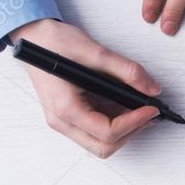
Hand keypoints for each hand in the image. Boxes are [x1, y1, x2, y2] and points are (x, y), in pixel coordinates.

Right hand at [10, 19, 161, 157]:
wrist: (32, 37)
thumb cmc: (54, 43)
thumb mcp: (94, 51)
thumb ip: (126, 71)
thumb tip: (152, 88)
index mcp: (66, 108)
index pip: (107, 132)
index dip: (134, 122)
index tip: (152, 108)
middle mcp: (62, 122)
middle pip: (104, 147)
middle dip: (131, 132)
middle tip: (148, 113)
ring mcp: (64, 122)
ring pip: (100, 143)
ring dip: (124, 131)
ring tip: (139, 110)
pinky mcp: (68, 118)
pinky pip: (95, 132)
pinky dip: (114, 124)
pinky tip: (125, 107)